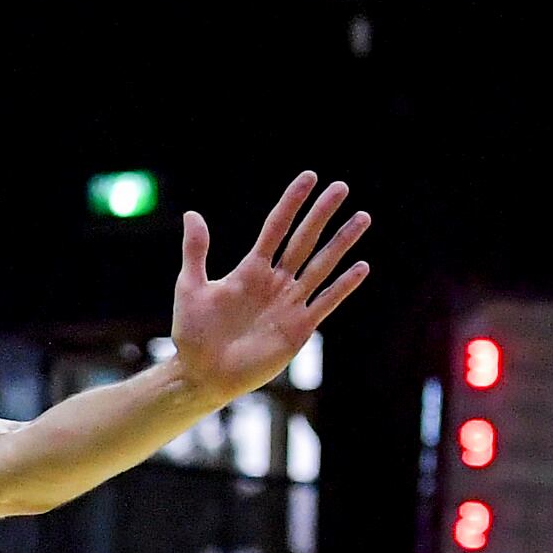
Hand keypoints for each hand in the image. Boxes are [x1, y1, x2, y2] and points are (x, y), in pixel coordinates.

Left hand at [167, 172, 372, 405]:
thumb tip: (192, 214)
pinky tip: (361, 267)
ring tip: (362, 218)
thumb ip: (196, 252)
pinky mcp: (299, 328)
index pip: (276, 228)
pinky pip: (325, 302)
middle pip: (303, 240)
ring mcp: (289, 303)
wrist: (202, 374)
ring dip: (341, 243)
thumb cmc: (192, 333)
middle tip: (341, 187)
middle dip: (321, 214)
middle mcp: (274, 282)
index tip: (308, 178)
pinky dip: (342, 286)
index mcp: (249, 270)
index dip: (292, 203)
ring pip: (321, 266)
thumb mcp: (190, 288)